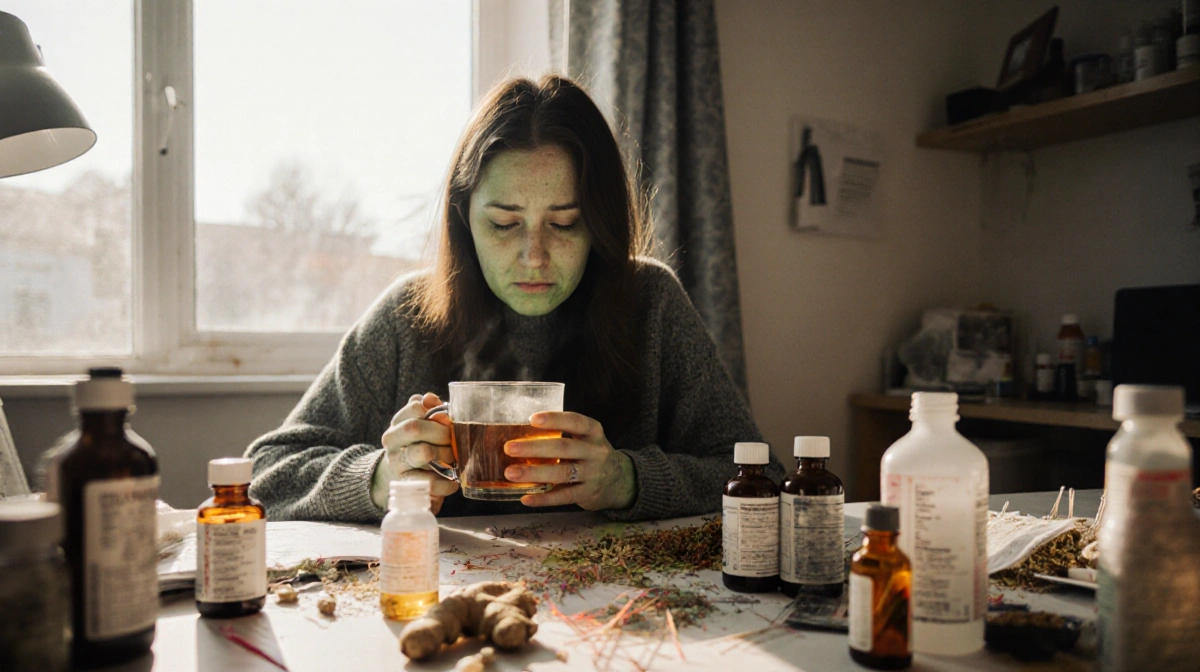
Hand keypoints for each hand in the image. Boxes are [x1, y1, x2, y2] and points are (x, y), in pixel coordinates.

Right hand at [371, 392, 457, 513]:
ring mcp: (396, 462)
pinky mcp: (405, 483)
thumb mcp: (420, 424)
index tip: (448, 419)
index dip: (435, 411)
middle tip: (454, 440)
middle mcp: (392, 441)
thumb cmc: (418, 444)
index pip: (414, 408)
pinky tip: (453, 482)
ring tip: (455, 460)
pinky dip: (444, 483)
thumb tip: (430, 398)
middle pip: (415, 428)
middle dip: (441, 433)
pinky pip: (427, 481)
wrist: (398, 473)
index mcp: (397, 423)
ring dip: (445, 455)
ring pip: (422, 452)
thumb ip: (429, 409)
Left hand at [503, 411, 635, 510]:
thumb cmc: (591, 455)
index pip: (576, 422)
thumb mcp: (586, 439)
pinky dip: (544, 498)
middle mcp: (596, 452)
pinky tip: (526, 498)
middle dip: (535, 448)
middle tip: (510, 448)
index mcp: (593, 433)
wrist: (620, 480)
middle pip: (564, 448)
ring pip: (562, 473)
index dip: (555, 419)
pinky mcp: (588, 494)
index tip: (532, 419)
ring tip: (510, 473)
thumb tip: (520, 435)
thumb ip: (563, 436)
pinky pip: (564, 497)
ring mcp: (593, 474)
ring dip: (534, 473)